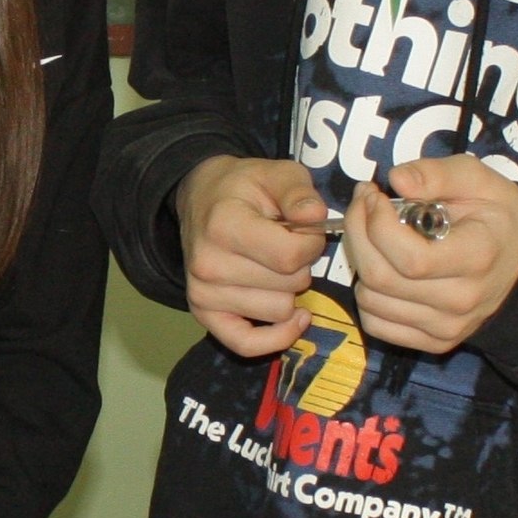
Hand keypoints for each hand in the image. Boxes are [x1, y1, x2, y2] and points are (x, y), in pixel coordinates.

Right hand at [178, 155, 328, 355]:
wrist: (201, 198)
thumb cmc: (244, 187)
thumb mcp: (276, 173)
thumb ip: (299, 191)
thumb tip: (316, 217)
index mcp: (224, 226)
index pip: (291, 257)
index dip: (311, 244)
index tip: (304, 230)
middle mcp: (208, 265)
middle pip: (289, 286)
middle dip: (300, 266)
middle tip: (285, 246)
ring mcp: (202, 293)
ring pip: (280, 312)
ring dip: (289, 292)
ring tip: (274, 267)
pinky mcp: (203, 314)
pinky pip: (247, 344)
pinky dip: (276, 337)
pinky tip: (294, 318)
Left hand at [346, 155, 517, 354]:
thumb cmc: (497, 217)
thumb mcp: (478, 180)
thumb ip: (437, 174)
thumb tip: (396, 180)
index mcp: (477, 258)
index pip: (409, 257)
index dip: (376, 223)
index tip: (373, 195)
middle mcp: (462, 301)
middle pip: (381, 278)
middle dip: (358, 234)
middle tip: (362, 206)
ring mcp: (448, 326)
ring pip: (371, 301)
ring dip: (360, 262)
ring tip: (373, 235)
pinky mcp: (434, 341)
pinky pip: (377, 324)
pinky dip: (368, 295)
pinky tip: (383, 267)